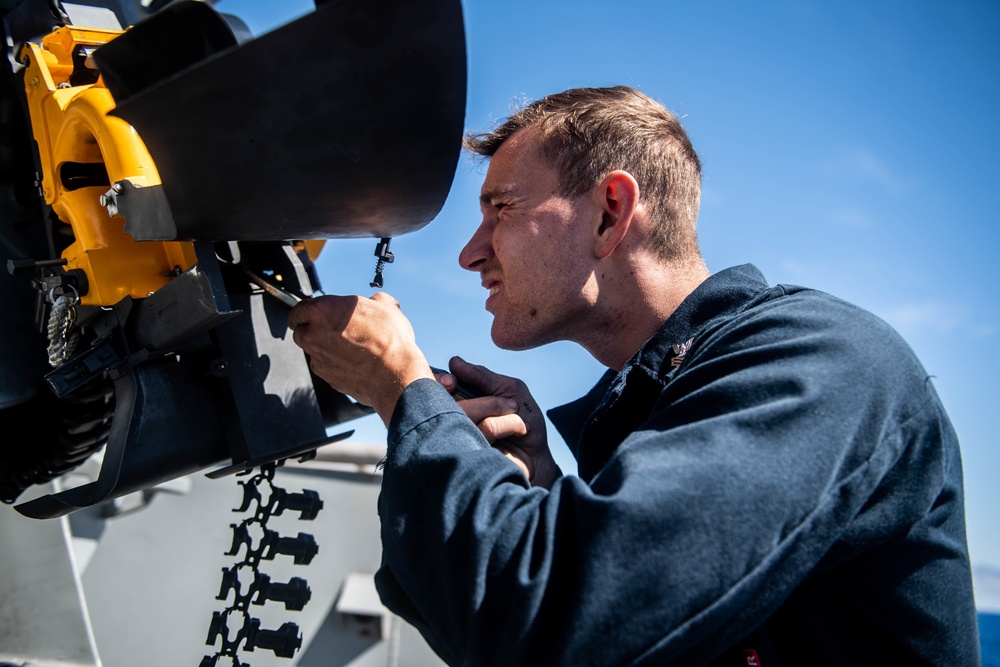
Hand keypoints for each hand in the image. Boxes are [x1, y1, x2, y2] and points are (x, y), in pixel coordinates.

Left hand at [287, 293, 432, 423]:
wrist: (395, 373)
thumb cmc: (389, 340)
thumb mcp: (386, 306)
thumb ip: (372, 300)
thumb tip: (376, 301)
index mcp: (322, 311)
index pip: (299, 309)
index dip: (306, 312)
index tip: (313, 314)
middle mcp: (313, 335)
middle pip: (300, 332)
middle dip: (312, 330)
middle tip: (332, 330)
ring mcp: (318, 359)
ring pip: (313, 351)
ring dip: (325, 348)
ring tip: (349, 347)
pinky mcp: (327, 377)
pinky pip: (326, 368)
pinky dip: (335, 365)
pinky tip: (354, 362)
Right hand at [440, 357, 560, 488]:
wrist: (538, 457)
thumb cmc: (525, 423)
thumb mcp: (510, 390)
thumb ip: (482, 376)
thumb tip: (454, 362)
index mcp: (461, 403)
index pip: (437, 389)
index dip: (439, 382)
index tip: (451, 381)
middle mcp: (456, 421)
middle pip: (445, 399)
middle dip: (472, 395)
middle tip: (506, 403)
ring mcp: (461, 439)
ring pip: (466, 411)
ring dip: (497, 406)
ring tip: (516, 414)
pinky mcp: (471, 454)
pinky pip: (486, 427)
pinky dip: (508, 423)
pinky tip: (518, 432)